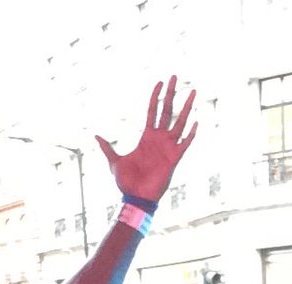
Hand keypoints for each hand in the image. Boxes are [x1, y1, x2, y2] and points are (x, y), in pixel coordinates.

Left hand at [95, 76, 196, 202]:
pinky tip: (197, 123)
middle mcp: (159, 139)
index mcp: (146, 137)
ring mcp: (168, 147)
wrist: (135, 198)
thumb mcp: (114, 161)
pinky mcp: (174, 159)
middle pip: (167, 110)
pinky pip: (185, 143)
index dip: (156, 96)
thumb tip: (95, 136)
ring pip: (180, 122)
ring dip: (186, 107)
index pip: (153, 111)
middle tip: (175, 76)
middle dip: (171, 93)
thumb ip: (107, 147)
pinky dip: (191, 134)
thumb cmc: (126, 182)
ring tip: (193, 91)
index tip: (160, 81)